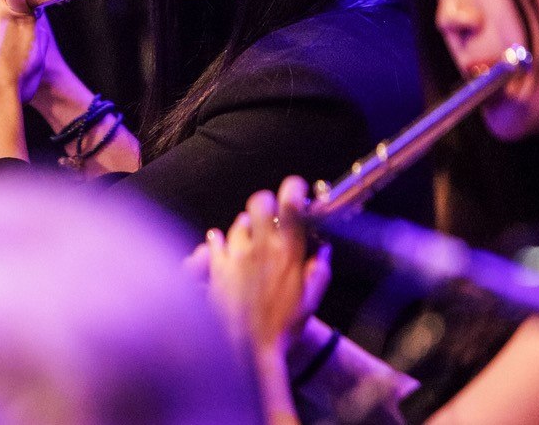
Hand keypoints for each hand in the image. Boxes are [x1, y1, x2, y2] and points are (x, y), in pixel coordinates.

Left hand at [204, 177, 330, 353]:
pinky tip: (222, 244)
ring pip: (238, 222)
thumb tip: (324, 251)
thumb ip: (319, 273)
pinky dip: (219, 240)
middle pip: (259, 203)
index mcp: (288, 255)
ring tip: (252, 237)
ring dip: (247, 225)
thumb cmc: (281, 330)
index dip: (294, 190)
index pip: (291, 207)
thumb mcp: (309, 303)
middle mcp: (261, 249)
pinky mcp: (216, 267)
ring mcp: (236, 256)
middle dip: (266, 202)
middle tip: (271, 212)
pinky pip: (215, 241)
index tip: (296, 188)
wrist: (245, 351)